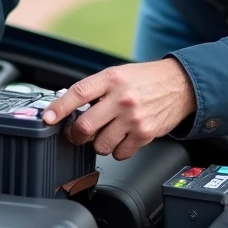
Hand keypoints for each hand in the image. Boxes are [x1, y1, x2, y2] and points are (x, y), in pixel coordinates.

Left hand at [42, 59, 196, 160]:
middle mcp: (122, 98)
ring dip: (97, 143)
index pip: (78, 94)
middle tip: (76, 134)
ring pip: (100, 145)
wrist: (180, 84)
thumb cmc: (145, 79)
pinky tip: (121, 138)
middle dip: (75, 135)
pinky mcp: (145, 134)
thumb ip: (95, 89)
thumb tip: (66, 105)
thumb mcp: (118, 74)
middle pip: (85, 126)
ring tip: (105, 133)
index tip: (47, 118)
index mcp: (111, 79)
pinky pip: (119, 154)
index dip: (59, 108)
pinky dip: (117, 150)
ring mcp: (133, 118)